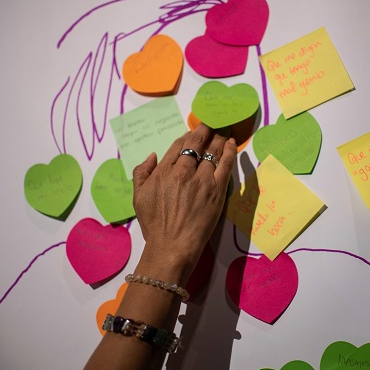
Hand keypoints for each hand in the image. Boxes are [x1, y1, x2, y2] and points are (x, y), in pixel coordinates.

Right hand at [131, 123, 236, 283]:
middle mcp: (183, 171)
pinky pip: (226, 163)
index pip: (178, 145)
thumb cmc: (155, 226)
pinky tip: (231, 143)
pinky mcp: (217, 190)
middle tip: (211, 122)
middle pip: (196, 143)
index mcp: (163, 171)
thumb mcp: (138, 197)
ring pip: (212, 150)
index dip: (188, 136)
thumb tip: (153, 156)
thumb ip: (142, 173)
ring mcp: (202, 179)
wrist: (172, 246)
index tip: (194, 133)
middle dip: (204, 130)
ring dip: (218, 137)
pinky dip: (229, 150)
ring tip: (223, 129)